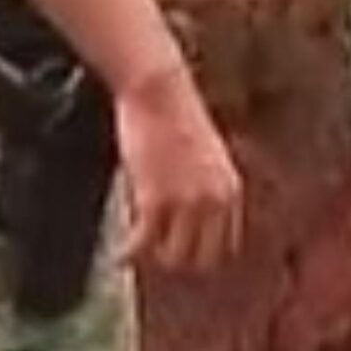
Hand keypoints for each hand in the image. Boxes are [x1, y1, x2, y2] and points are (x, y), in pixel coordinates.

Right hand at [112, 66, 242, 272]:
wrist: (160, 90)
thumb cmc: (177, 115)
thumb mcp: (207, 156)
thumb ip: (205, 187)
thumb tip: (191, 217)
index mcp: (230, 190)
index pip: (225, 245)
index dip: (201, 254)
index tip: (182, 255)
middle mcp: (215, 202)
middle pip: (202, 259)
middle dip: (178, 260)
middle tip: (155, 257)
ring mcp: (187, 203)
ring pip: (173, 257)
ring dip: (153, 258)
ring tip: (136, 255)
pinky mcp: (156, 199)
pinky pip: (143, 243)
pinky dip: (129, 253)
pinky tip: (120, 255)